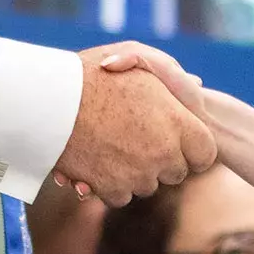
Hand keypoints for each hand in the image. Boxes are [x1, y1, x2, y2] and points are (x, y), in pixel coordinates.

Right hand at [52, 46, 216, 206]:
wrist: (48, 100)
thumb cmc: (93, 73)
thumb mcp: (139, 57)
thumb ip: (172, 72)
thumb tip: (195, 82)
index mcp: (178, 123)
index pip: (205, 153)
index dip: (192, 148)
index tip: (175, 140)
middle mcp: (163, 154)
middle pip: (176, 173)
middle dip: (161, 160)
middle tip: (136, 137)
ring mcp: (138, 175)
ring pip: (147, 185)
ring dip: (134, 171)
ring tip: (111, 142)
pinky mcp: (112, 190)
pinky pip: (120, 196)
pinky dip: (109, 183)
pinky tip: (96, 159)